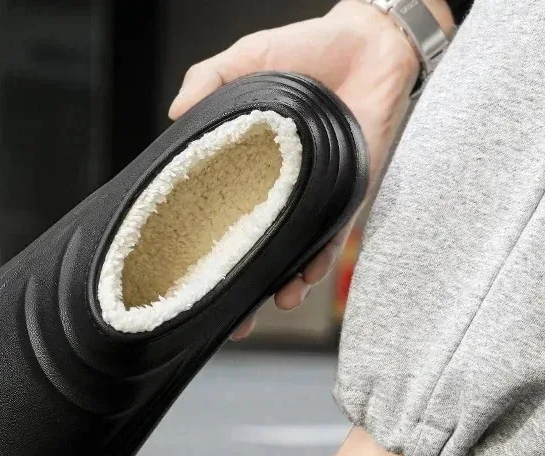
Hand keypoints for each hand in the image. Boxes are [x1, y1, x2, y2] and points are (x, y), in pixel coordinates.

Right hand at [169, 0, 453, 339]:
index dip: (203, 250)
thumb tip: (174, 116)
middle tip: (230, 320)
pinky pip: (330, 240)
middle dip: (242, 290)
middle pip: (253, 250)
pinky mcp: (344, 200)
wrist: (370, 46)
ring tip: (270, 303)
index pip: (217, 216)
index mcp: (245, 168)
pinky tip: (304, 278)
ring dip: (281, 285)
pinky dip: (317, 261)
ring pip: (291, 256)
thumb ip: (209, 81)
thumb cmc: (310, 50)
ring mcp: (308, 201)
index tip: (187, 280)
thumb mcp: (248, 59)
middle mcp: (274, 193)